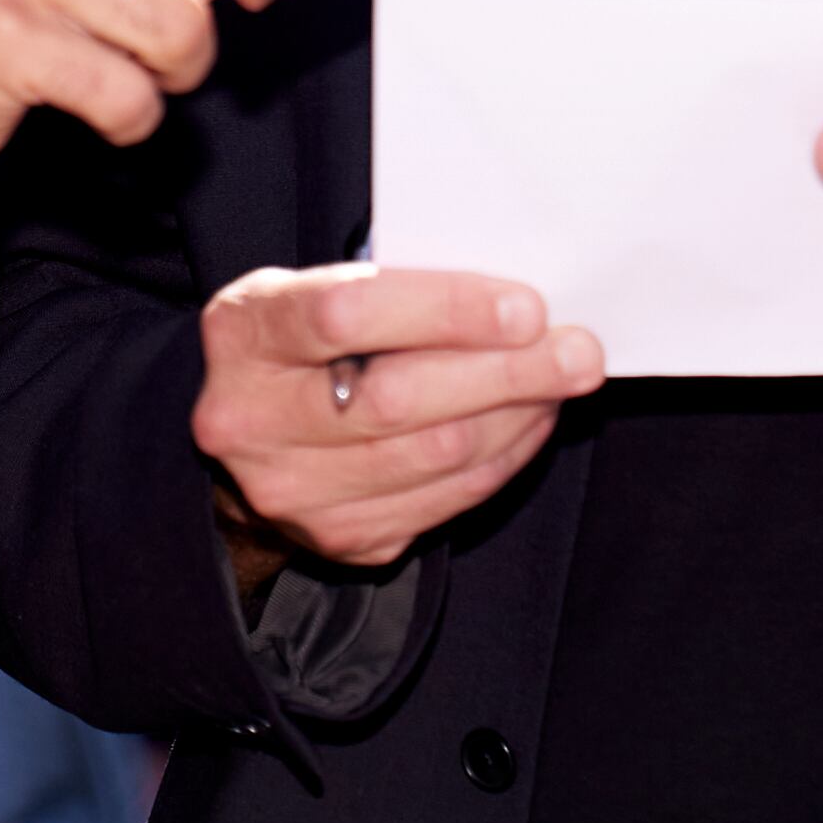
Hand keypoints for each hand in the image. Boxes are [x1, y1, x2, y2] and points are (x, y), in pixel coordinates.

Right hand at [195, 264, 602, 576]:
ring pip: (433, 456)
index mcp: (244, 331)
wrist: (254, 429)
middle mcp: (251, 418)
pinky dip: (501, 458)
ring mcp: (292, 490)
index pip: (346, 315)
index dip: (446, 311)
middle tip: (577, 351)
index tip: (525, 308)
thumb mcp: (319, 287)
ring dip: (516, 416)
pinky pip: (446, 499)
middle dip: (505, 373)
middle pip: (397, 399)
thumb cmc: (307, 340)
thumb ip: (397, 289)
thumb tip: (520, 302)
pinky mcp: (341, 536)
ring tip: (561, 380)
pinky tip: (527, 421)